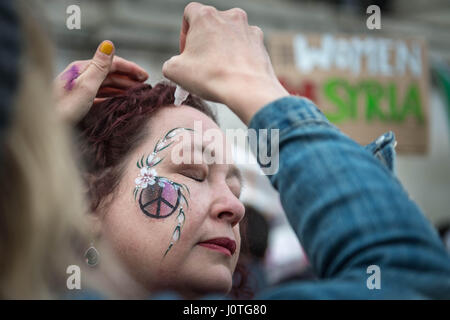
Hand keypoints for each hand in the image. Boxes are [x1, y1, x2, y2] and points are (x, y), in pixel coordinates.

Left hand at [54, 40, 147, 123]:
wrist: (47, 124)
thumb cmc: (65, 107)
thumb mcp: (86, 86)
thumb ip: (100, 66)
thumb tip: (109, 44)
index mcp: (82, 68)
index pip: (111, 63)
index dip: (130, 68)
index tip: (145, 75)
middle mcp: (81, 75)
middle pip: (110, 73)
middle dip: (129, 77)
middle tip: (145, 84)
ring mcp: (80, 87)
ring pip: (106, 83)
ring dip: (122, 86)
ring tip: (136, 91)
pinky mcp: (79, 99)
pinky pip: (101, 93)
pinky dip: (113, 94)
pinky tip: (119, 99)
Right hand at [162, 2, 287, 124]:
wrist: (247, 89)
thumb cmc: (210, 76)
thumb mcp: (174, 71)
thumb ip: (170, 63)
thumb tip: (175, 66)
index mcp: (205, 16)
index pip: (189, 13)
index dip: (184, 33)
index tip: (186, 52)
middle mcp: (229, 16)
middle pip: (211, 24)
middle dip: (205, 42)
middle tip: (201, 63)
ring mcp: (248, 28)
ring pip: (230, 35)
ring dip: (223, 48)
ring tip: (219, 70)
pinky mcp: (260, 43)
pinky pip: (246, 46)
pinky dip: (239, 56)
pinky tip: (235, 73)